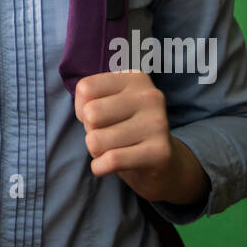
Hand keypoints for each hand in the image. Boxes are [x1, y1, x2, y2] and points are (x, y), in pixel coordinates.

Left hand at [74, 69, 208, 205]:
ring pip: (96, 140)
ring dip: (97, 151)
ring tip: (115, 149)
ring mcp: (157, 123)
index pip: (85, 88)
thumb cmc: (126, 130)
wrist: (163, 163)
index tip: (100, 117)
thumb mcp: (110, 104)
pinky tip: (110, 166)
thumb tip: (85, 113)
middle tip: (109, 136)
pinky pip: (111, 160)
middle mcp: (150, 96)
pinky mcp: (160, 152)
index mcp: (136, 78)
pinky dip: (100, 167)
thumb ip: (91, 98)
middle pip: (90, 114)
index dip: (82, 108)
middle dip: (91, 131)